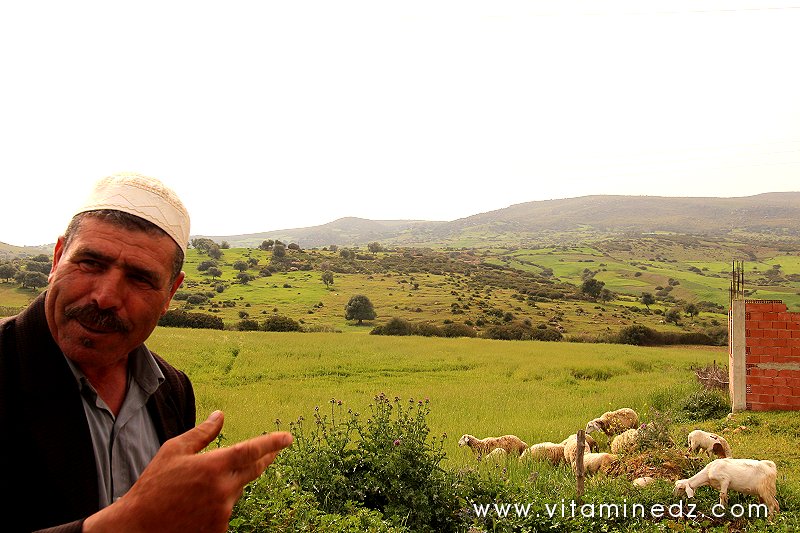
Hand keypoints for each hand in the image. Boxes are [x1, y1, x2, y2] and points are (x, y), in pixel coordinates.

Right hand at [83, 410, 292, 532]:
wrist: (138, 528)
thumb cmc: (153, 486)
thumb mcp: (173, 452)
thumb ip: (201, 433)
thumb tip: (220, 415)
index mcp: (213, 467)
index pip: (252, 450)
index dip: (272, 442)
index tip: (288, 437)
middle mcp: (223, 490)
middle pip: (254, 470)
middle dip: (265, 459)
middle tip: (273, 452)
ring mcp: (222, 513)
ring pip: (237, 491)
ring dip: (229, 485)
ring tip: (200, 488)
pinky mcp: (218, 530)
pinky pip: (226, 512)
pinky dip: (218, 505)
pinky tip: (198, 506)